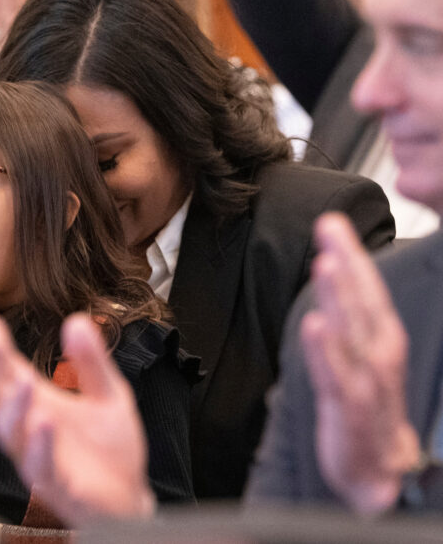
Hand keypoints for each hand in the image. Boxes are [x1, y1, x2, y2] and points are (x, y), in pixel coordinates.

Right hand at [0, 313, 154, 523]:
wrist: (131, 497)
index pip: (4, 373)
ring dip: (13, 408)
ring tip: (23, 380)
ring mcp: (40, 460)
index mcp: (37, 404)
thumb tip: (77, 320)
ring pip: (11, 436)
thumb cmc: (111, 448)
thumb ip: (91, 361)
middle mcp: (29, 430)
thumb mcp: (109, 394)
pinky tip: (44, 423)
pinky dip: (39, 447)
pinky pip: (41, 470)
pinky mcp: (59, 487)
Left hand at [301, 212, 419, 514]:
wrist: (375, 474)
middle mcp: (380, 361)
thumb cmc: (366, 411)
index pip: (368, 293)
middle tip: (331, 228)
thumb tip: (332, 269)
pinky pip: (339, 381)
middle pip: (365, 306)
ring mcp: (369, 389)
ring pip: (356, 338)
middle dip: (349, 264)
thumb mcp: (355, 360)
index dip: (353, 256)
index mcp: (380, 344)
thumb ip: (346, 318)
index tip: (333, 222)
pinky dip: (328, 354)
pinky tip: (316, 326)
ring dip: (342, 299)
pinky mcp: (351, 416)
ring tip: (326, 264)